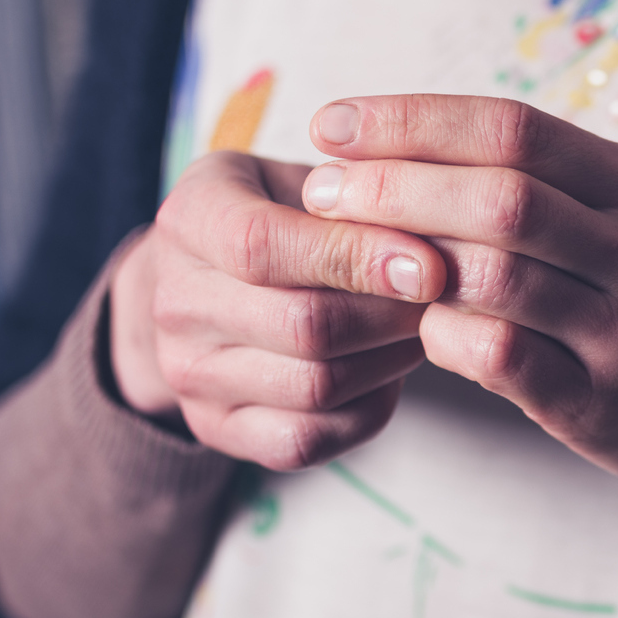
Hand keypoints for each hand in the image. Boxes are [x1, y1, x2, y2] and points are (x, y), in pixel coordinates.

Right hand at [108, 151, 448, 470]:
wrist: (204, 282)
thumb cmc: (277, 214)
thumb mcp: (302, 179)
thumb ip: (354, 197)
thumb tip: (431, 233)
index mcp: (190, 219)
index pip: (263, 246)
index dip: (355, 258)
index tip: (430, 267)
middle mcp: (174, 302)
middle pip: (302, 327)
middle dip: (391, 316)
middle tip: (443, 300)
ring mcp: (189, 374)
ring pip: (315, 387)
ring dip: (388, 361)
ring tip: (418, 328)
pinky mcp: (215, 429)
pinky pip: (308, 439)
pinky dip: (367, 408)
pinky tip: (387, 370)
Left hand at [298, 95, 617, 517]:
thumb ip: (546, 181)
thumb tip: (401, 145)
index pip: (514, 128)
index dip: (413, 120)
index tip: (336, 125)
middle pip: (499, 195)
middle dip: (392, 186)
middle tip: (322, 191)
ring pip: (495, 275)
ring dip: (405, 260)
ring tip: (352, 256)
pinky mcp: (602, 405)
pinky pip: (502, 358)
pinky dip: (443, 335)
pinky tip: (419, 326)